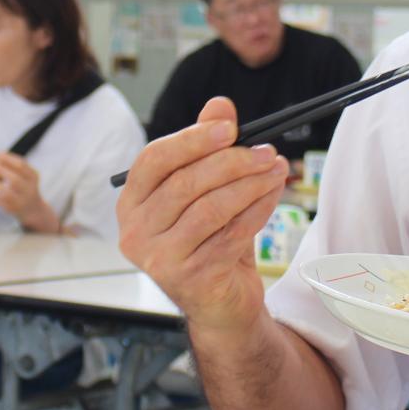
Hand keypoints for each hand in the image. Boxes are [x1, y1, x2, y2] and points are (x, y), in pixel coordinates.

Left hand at [0, 152, 58, 232]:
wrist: (33, 209)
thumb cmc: (26, 186)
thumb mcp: (26, 174)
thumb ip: (14, 165)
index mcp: (33, 178)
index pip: (21, 166)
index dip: (7, 159)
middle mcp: (29, 191)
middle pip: (15, 180)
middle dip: (0, 170)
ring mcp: (20, 202)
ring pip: (6, 194)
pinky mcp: (11, 210)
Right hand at [116, 97, 288, 338]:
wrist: (221, 304)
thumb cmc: (209, 242)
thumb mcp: (207, 190)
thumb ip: (208, 147)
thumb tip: (219, 105)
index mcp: (132, 204)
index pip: (153, 160)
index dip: (192, 139)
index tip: (230, 127)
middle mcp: (136, 232)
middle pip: (185, 183)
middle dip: (232, 161)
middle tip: (266, 150)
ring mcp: (160, 259)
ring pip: (211, 208)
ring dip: (250, 184)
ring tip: (277, 170)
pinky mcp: (190, 279)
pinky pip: (231, 234)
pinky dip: (258, 211)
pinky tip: (273, 196)